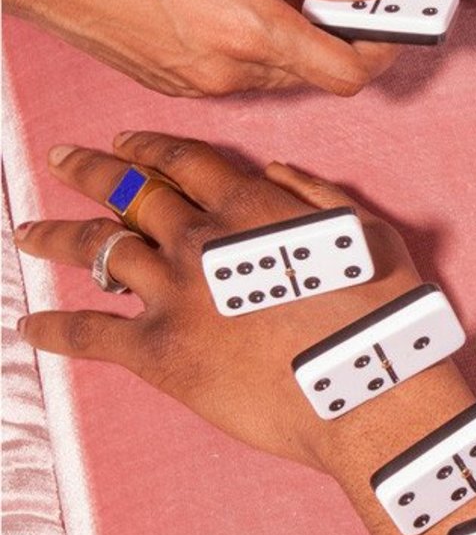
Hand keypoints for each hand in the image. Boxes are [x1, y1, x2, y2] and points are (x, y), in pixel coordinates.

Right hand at [4, 0, 398, 96]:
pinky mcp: (169, 82)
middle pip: (315, 71)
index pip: (349, 72)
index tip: (395, 18)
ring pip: (273, 70)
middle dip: (335, 30)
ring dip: (288, 33)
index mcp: (248, 32)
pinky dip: (246, 39)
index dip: (382, 46)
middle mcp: (226, 72)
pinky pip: (232, 70)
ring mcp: (196, 85)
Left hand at [13, 132, 423, 467]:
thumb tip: (275, 170)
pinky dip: (55, 328)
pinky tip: (29, 325)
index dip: (147, 147)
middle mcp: (198, 240)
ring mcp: (172, 295)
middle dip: (90, 171)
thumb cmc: (380, 315)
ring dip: (56, 236)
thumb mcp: (366, 234)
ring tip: (27, 232)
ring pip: (96, 250)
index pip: (181, 161)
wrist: (364, 391)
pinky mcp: (159, 353)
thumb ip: (316, 196)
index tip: (124, 143)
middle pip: (128, 192)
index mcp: (248, 206)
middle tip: (60, 159)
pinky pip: (91, 333)